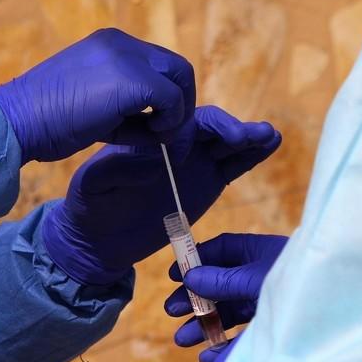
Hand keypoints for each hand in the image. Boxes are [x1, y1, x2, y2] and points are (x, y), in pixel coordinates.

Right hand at [0, 28, 194, 162]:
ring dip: (177, 113)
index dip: (165, 96)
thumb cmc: (46, 122)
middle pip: (177, 67)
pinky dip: (170, 122)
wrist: (17, 121)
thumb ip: (125, 104)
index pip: (157, 64)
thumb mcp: (91, 102)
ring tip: (154, 137)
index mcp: (109, 44)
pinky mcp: (133, 80)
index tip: (154, 124)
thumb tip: (162, 124)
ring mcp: (127, 57)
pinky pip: (173, 100)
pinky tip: (149, 137)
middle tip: (167, 133)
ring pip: (180, 79)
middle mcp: (120, 42)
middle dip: (181, 103)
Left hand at [42, 106, 280, 284]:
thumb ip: (119, 168)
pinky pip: (233, 165)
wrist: (99, 239)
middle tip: (252, 134)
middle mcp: (176, 144)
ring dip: (249, 137)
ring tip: (270, 135)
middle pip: (211, 128)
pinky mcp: (207, 182)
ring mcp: (194, 162)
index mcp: (150, 136)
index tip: (217, 134)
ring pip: (227, 144)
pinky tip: (271, 144)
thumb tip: (154, 157)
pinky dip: (252, 154)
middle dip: (233, 129)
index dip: (202, 124)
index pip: (182, 121)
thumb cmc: (91, 207)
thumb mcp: (94, 185)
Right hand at [164, 233, 287, 361]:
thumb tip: (191, 277)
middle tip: (171, 311)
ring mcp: (265, 304)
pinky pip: (242, 337)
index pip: (220, 250)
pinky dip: (223, 346)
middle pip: (218, 285)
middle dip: (194, 298)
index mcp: (257, 252)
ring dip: (203, 326)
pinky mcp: (271, 330)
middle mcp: (259, 276)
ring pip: (227, 313)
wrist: (337, 311)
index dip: (196, 260)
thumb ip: (223, 279)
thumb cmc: (298, 283)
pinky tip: (208, 356)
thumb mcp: (255, 277)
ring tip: (181, 340)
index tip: (174, 275)